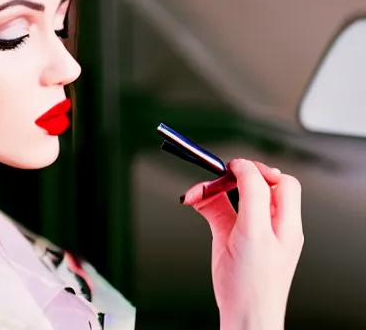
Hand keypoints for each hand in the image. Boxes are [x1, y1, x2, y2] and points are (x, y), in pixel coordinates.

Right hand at [182, 159, 303, 329]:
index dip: (260, 170)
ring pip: (230, 196)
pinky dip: (203, 202)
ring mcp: (247, 229)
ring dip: (211, 189)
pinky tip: (195, 202)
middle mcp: (269, 222)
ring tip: (197, 193)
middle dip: (230, 177)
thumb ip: (252, 194)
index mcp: (285, 222)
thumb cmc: (255, 286)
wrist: (242, 317)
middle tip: (216, 177)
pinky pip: (216, 210)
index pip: (280, 182)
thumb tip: (244, 166)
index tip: (237, 168)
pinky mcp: (228, 236)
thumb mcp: (256, 232)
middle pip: (253, 185)